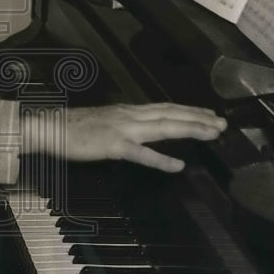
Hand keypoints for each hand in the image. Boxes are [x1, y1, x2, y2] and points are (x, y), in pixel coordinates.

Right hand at [21, 102, 226, 172]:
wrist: (50, 127)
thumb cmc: (72, 128)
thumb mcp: (104, 121)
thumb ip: (124, 124)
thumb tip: (141, 129)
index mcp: (128, 111)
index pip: (165, 108)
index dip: (189, 111)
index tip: (209, 115)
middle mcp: (130, 116)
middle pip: (171, 114)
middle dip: (199, 118)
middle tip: (223, 123)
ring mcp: (123, 129)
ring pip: (164, 127)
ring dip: (190, 129)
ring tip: (212, 133)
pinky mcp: (114, 145)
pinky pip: (142, 153)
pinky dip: (161, 159)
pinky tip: (178, 165)